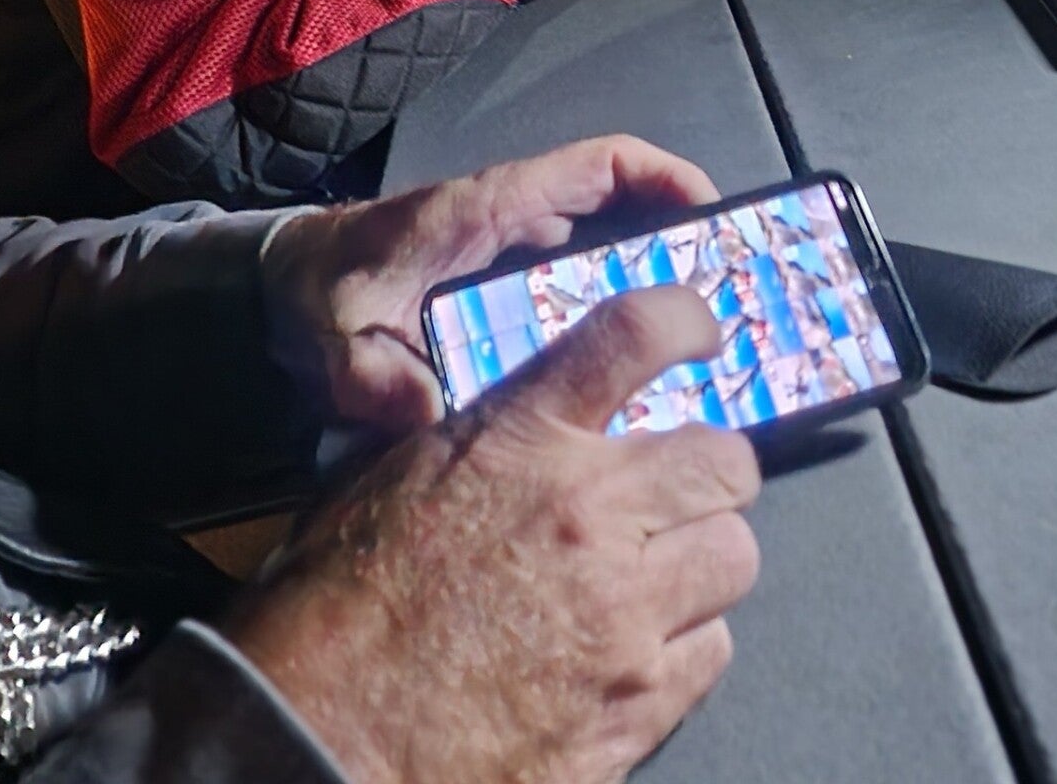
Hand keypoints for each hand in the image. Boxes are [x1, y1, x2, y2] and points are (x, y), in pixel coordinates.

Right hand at [227, 285, 762, 783]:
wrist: (323, 737)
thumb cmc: (334, 609)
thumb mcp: (387, 477)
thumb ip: (474, 439)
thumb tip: (511, 424)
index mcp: (522, 440)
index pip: (636, 336)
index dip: (683, 320)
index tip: (697, 331)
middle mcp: (590, 515)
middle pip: (726, 459)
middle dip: (707, 469)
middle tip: (672, 486)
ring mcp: (625, 615)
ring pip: (734, 556)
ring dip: (699, 559)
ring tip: (651, 574)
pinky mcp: (638, 705)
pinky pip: (711, 652)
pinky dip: (684, 646)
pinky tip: (632, 650)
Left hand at [263, 135, 718, 430]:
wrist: (281, 294)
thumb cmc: (316, 295)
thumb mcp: (339, 340)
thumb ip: (377, 378)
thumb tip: (432, 415)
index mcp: (487, 209)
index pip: (595, 166)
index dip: (662, 176)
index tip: (716, 210)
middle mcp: (510, 221)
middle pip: (619, 209)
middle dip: (681, 239)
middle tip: (738, 293)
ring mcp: (509, 252)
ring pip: (603, 250)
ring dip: (655, 279)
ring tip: (711, 338)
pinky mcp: (501, 287)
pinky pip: (576, 285)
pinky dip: (615, 310)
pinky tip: (642, 370)